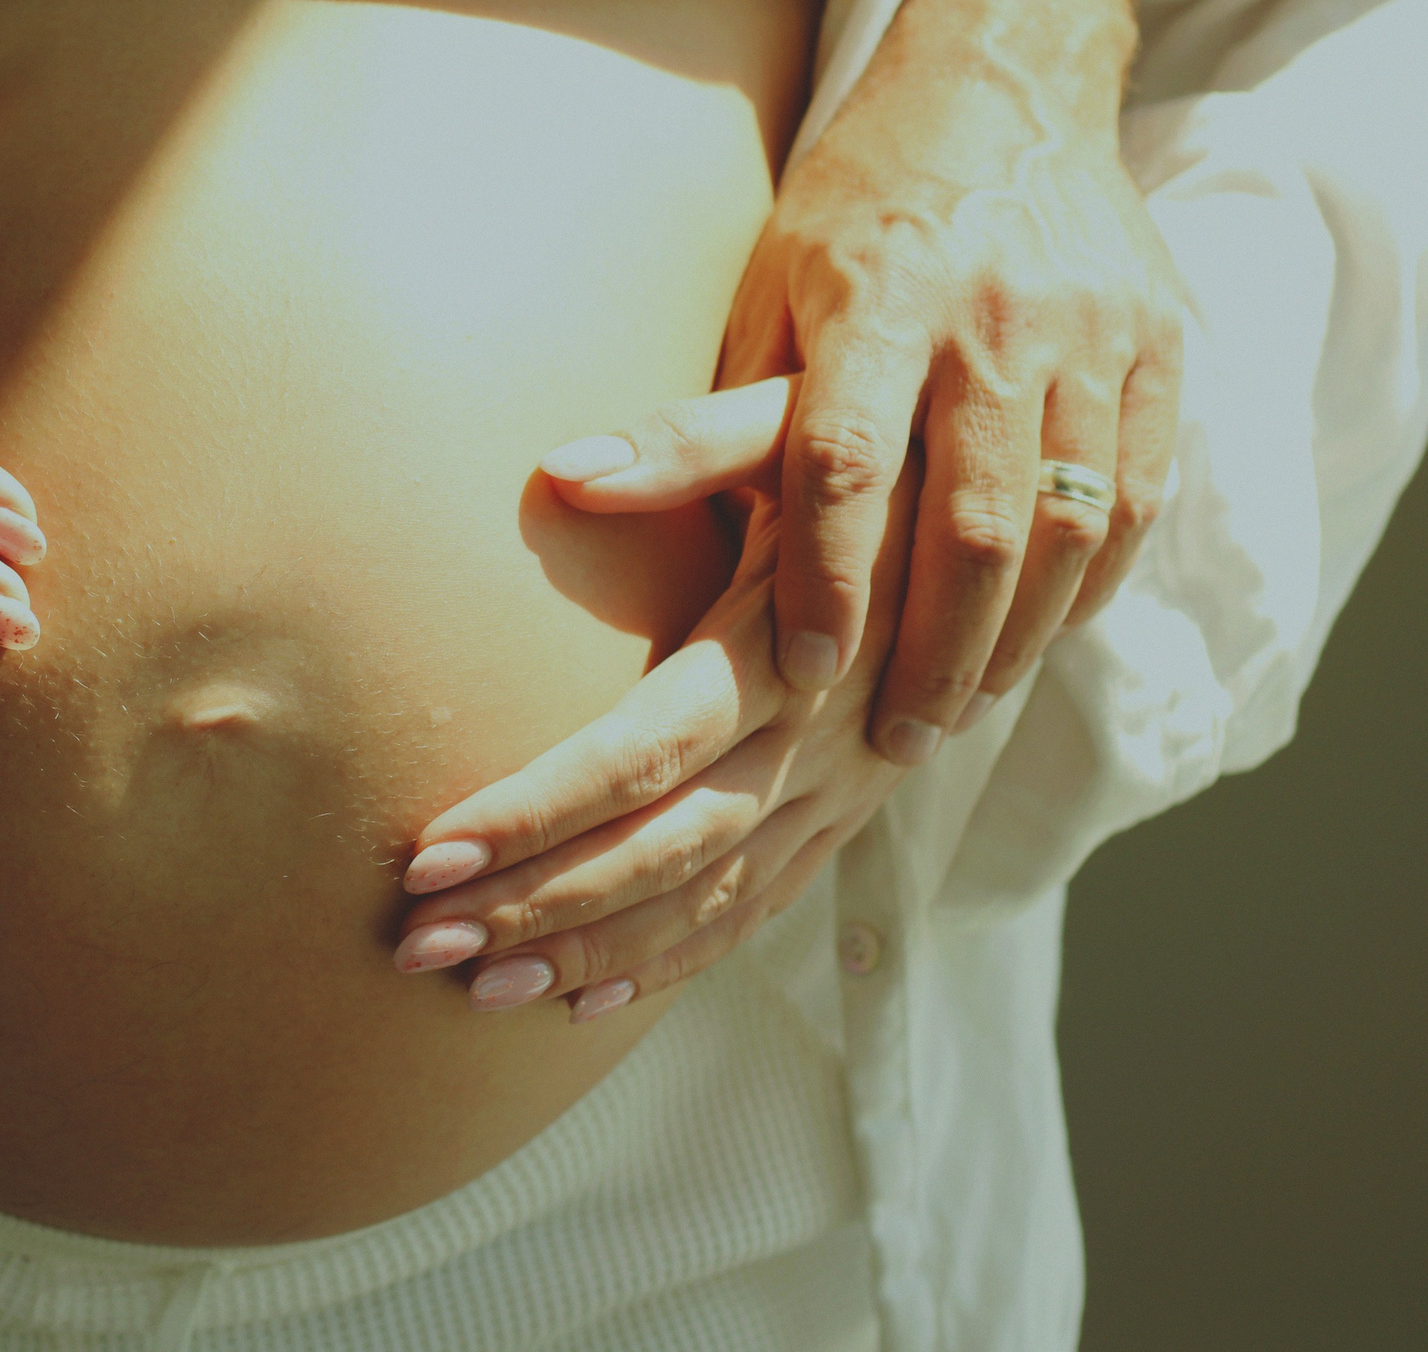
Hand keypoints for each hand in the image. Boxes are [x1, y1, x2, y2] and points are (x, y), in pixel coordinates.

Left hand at [391, 383, 912, 1020]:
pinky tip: (582, 1002)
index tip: (429, 851)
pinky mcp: (846, 818)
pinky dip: (672, 964)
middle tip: (416, 943)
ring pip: (704, 899)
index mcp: (788, 646)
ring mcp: (838, 792)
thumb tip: (559, 467)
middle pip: (661, 849)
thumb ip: (685, 443)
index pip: (641, 752)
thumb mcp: (792, 424)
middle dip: (534, 904)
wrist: (1011, 510)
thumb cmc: (869, 449)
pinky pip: (757, 911)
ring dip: (586, 952)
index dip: (535, 809)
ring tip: (474, 990)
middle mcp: (818, 738)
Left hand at [658, 0, 1179, 763]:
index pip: (848, 460)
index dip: (824, 578)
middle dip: (933, 651)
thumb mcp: (764, 293)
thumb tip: (562, 485)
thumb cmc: (852, 210)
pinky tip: (1037, 638)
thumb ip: (703, 413)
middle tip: (894, 742)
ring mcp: (1098, 333)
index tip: (803, 676)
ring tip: (959, 712)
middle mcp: (998, 316)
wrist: (1004, 86)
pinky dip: (1087, 584)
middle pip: (975, 521)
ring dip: (1014, 638)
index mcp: (881, 295)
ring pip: (1069, 527)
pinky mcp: (1163, 350)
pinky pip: (1136, 499)